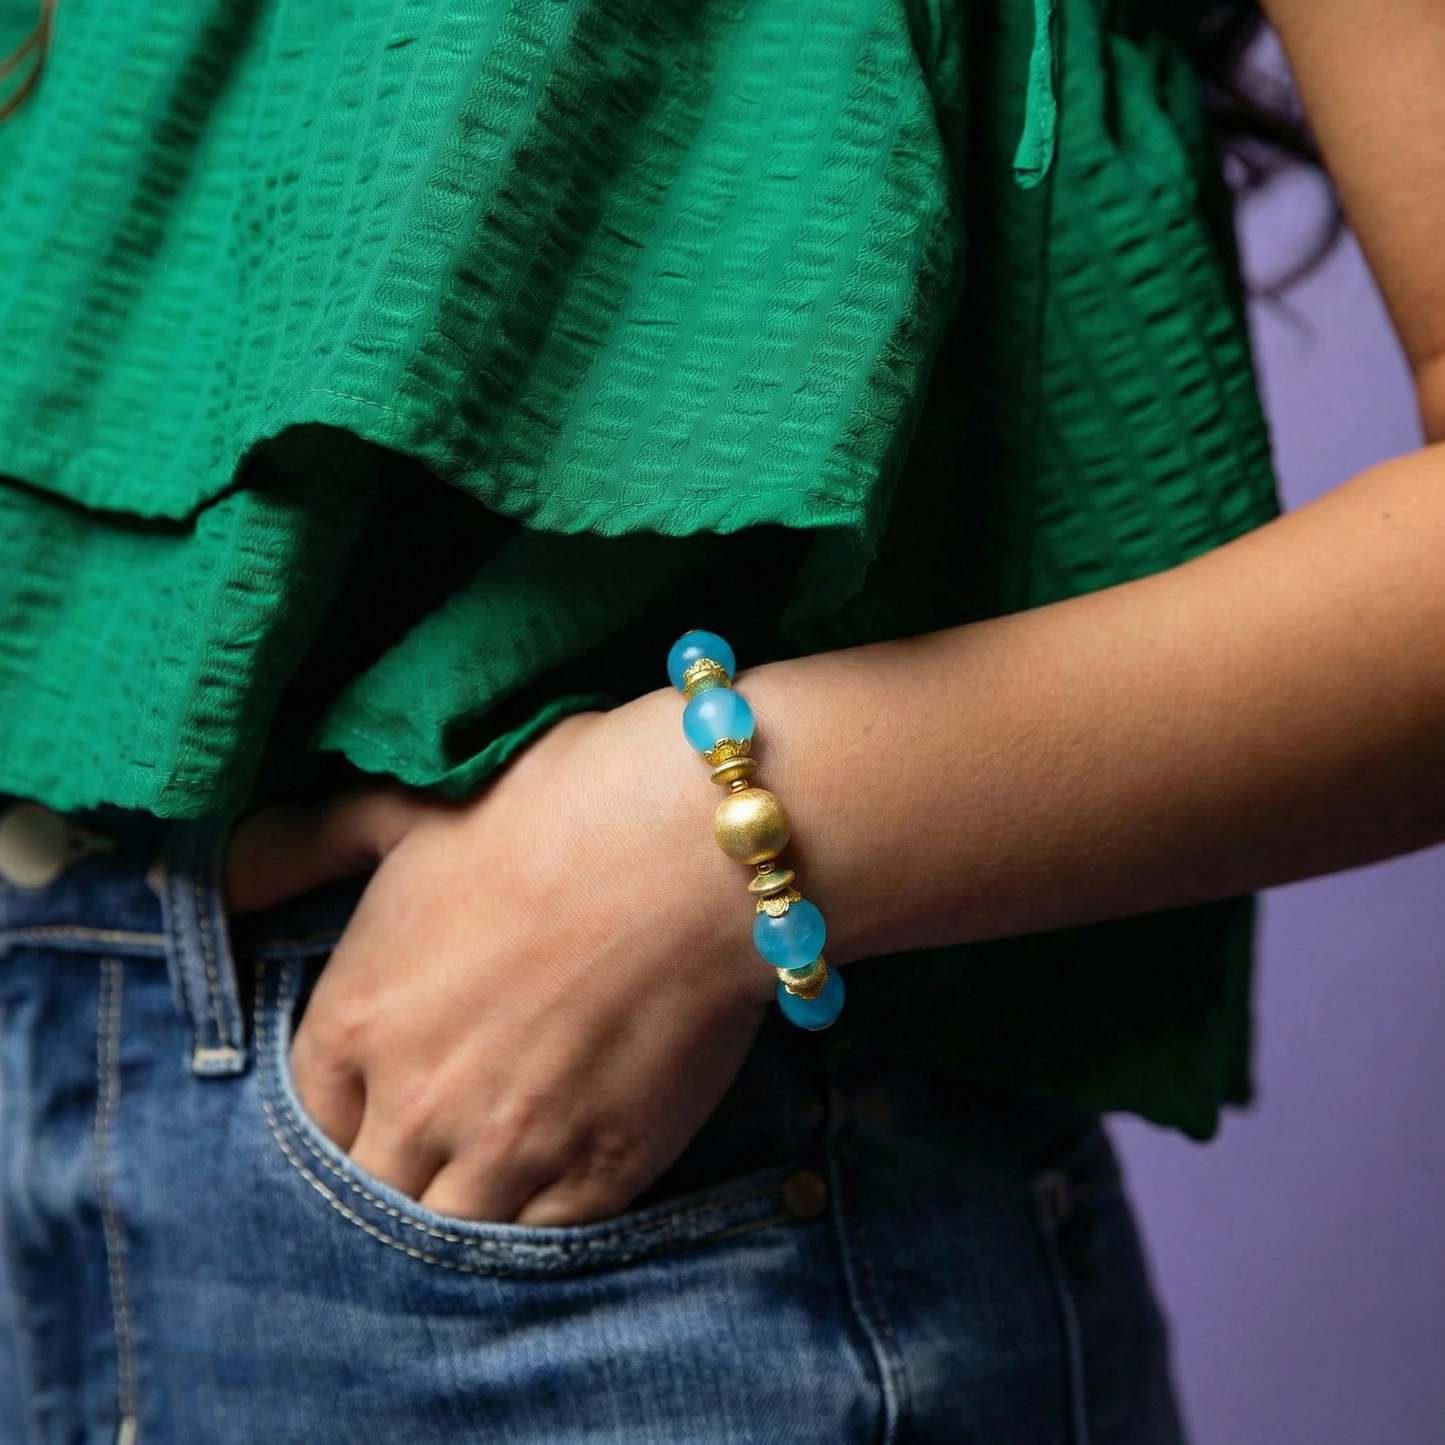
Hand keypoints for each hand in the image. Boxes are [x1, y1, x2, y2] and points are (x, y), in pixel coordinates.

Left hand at [224, 690, 774, 1225]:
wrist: (689, 845)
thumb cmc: (549, 810)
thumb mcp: (400, 808)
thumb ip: (295, 847)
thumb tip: (214, 874)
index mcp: (357, 1019)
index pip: (307, 1120)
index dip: (342, 1114)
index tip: (377, 1099)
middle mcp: (415, 1102)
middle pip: (367, 1193)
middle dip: (388, 1174)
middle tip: (436, 1139)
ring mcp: (508, 1149)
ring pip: (444, 1234)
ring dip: (455, 1210)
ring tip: (488, 1170)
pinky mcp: (600, 1173)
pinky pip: (537, 1243)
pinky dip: (531, 1227)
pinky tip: (546, 1185)